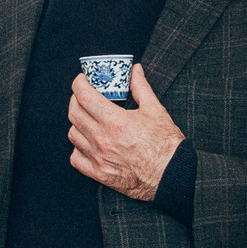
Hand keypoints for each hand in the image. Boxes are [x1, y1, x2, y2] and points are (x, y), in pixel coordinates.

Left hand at [68, 64, 183, 202]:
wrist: (173, 176)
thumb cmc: (166, 145)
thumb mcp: (155, 110)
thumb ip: (141, 87)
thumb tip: (134, 70)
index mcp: (116, 121)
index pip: (84, 96)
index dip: (79, 84)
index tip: (82, 79)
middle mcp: (102, 140)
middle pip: (74, 113)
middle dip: (76, 99)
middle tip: (84, 94)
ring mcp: (99, 158)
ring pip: (73, 134)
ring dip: (77, 122)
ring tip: (87, 117)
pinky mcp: (99, 174)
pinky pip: (75, 158)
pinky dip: (77, 148)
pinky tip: (87, 142)